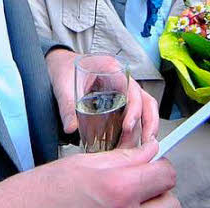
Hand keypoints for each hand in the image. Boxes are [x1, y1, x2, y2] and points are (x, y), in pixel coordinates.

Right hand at [0, 139, 178, 207]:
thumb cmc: (46, 190)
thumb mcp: (86, 162)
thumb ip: (124, 156)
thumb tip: (150, 149)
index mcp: (119, 188)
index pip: (166, 174)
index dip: (159, 166)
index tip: (150, 166)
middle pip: (170, 201)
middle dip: (158, 190)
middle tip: (139, 185)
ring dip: (150, 206)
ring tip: (126, 200)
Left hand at [45, 49, 159, 144]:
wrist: (60, 64)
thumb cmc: (65, 68)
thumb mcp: (63, 86)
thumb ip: (67, 106)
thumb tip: (71, 127)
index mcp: (111, 69)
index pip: (132, 88)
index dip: (134, 108)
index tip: (128, 127)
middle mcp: (121, 78)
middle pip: (145, 99)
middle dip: (149, 121)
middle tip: (145, 141)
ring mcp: (122, 89)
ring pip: (144, 106)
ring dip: (146, 126)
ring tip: (139, 146)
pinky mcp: (118, 99)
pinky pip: (133, 112)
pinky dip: (137, 127)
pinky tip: (130, 142)